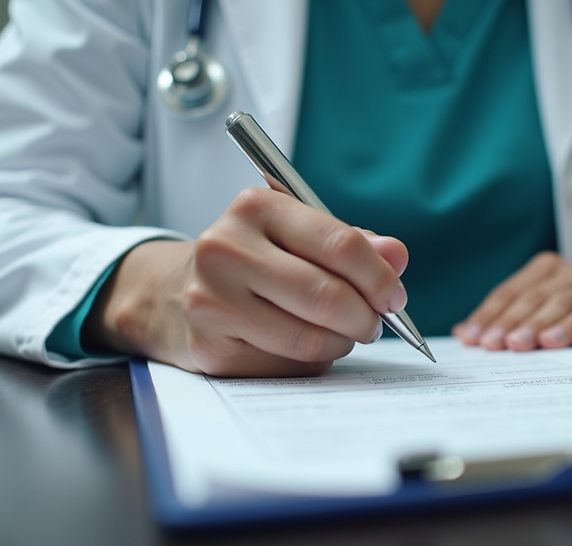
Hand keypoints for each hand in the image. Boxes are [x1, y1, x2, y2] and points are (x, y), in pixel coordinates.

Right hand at [84, 187, 408, 376]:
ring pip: (309, 337)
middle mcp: (225, 248)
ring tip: (341, 334)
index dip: (380, 278)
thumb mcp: (298, 236)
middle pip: (327, 296)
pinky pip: (285, 364)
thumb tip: (396, 256)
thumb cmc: (255, 260)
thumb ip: (352, 244)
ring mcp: (211, 299)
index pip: (340, 245)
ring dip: (341, 342)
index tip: (395, 298)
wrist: (174, 292)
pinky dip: (310, 360)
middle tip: (374, 324)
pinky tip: (302, 345)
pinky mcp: (208, 346)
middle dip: (366, 317)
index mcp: (256, 207)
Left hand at [452, 252, 571, 353]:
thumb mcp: (529, 315)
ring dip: (564, 326)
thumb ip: (500, 320)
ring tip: (545, 343)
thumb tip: (463, 335)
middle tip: (507, 345)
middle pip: (547, 299)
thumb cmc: (560, 321)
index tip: (476, 340)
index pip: (516, 292)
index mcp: (551, 268)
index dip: (493, 316)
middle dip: (523, 323)